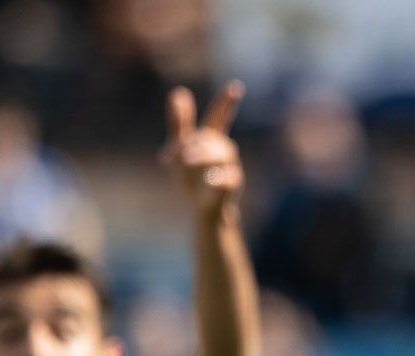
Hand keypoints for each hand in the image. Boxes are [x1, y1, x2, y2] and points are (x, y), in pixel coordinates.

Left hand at [160, 81, 245, 222]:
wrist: (201, 209)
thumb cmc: (191, 177)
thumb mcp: (178, 149)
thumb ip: (179, 123)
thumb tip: (178, 92)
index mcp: (211, 139)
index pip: (220, 117)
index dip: (226, 102)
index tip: (236, 86)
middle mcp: (223, 150)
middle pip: (215, 138)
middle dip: (198, 142)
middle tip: (183, 154)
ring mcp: (230, 167)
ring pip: (224, 155)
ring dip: (204, 155)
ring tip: (188, 161)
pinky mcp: (233, 186)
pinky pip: (230, 178)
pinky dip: (219, 178)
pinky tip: (210, 180)